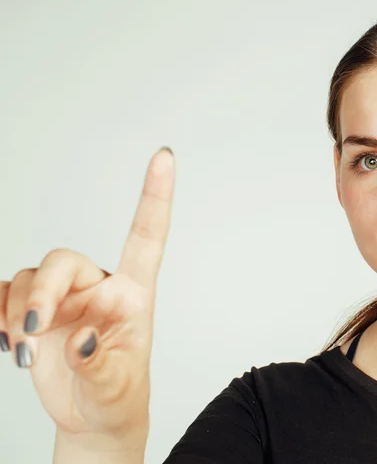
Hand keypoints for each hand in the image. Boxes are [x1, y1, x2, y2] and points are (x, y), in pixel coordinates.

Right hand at [0, 147, 174, 437]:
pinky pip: (5, 293)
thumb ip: (100, 363)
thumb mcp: (117, 386)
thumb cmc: (117, 395)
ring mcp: (65, 298)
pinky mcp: (35, 311)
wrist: (92, 417)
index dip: (155, 195)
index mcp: (133, 294)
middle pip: (63, 260)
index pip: (146, 236)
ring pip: (31, 277)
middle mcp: (98, 287)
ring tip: (21, 351)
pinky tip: (5, 339)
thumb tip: (81, 338)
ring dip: (17, 309)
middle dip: (42, 292)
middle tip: (30, 329)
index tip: (166, 155)